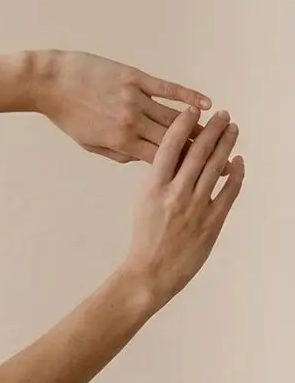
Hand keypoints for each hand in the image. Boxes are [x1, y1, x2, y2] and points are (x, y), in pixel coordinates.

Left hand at [34, 50, 210, 163]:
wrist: (50, 82)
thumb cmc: (66, 115)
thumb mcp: (86, 142)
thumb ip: (116, 153)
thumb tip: (141, 160)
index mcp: (120, 141)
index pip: (160, 158)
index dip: (184, 166)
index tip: (203, 174)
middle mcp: (132, 122)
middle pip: (174, 139)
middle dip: (199, 149)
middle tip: (223, 156)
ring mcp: (135, 98)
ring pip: (175, 116)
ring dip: (200, 125)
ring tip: (220, 131)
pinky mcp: (136, 78)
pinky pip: (168, 88)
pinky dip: (189, 96)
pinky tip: (207, 103)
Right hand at [122, 108, 244, 303]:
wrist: (151, 271)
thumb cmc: (145, 239)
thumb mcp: (143, 204)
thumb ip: (160, 182)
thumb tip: (178, 159)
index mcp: (152, 188)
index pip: (169, 147)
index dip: (182, 126)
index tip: (191, 111)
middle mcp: (175, 193)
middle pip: (198, 152)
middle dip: (213, 129)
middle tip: (223, 115)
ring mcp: (196, 206)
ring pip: (216, 166)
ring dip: (227, 144)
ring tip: (233, 129)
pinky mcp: (212, 220)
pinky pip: (229, 190)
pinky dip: (236, 173)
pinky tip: (238, 161)